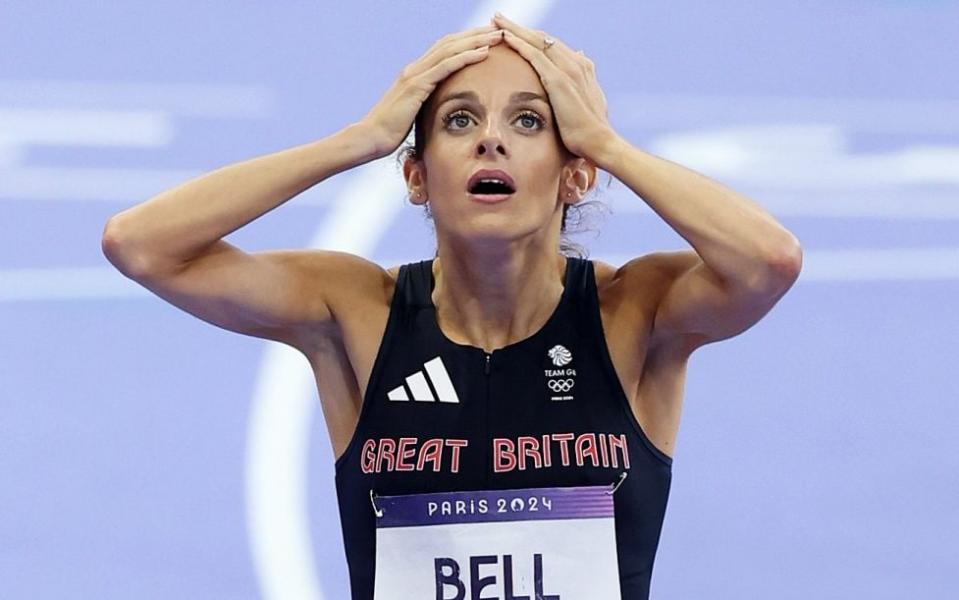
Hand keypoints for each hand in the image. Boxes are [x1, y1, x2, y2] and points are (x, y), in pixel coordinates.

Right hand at [360, 25, 505, 157]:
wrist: (370, 137)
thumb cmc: (389, 132)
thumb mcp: (412, 114)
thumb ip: (424, 106)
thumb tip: (437, 111)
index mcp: (414, 74)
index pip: (444, 49)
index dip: (465, 41)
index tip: (486, 37)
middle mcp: (415, 68)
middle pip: (449, 43)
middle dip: (474, 34)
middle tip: (496, 29)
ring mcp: (414, 74)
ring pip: (450, 49)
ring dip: (475, 40)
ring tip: (496, 35)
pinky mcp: (417, 85)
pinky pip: (445, 66)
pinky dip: (465, 57)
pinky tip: (483, 53)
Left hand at [492, 13, 612, 161]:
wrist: (598, 142)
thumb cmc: (590, 130)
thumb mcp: (589, 99)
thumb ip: (584, 78)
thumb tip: (581, 56)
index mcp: (581, 67)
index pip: (551, 45)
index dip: (532, 36)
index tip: (514, 31)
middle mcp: (575, 62)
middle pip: (542, 37)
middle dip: (519, 27)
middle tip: (498, 18)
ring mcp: (567, 69)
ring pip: (536, 40)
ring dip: (514, 29)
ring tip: (495, 20)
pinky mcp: (558, 79)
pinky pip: (534, 55)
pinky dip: (519, 43)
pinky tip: (505, 37)